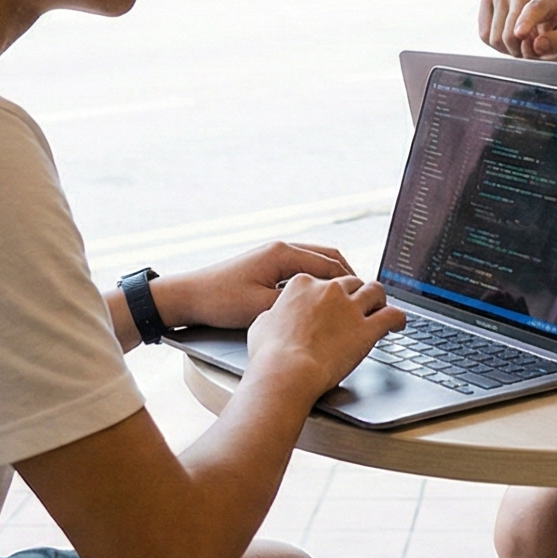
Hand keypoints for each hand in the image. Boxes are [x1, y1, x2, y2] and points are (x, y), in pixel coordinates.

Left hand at [155, 242, 351, 330]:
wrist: (190, 297)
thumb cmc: (221, 300)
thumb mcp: (262, 307)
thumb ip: (295, 305)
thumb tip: (324, 308)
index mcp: (283, 253)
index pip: (330, 265)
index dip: (351, 283)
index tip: (366, 298)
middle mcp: (281, 248)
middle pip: (328, 258)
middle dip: (348, 277)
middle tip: (364, 297)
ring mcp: (274, 255)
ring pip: (316, 262)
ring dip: (333, 279)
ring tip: (348, 299)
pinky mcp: (267, 265)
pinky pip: (302, 269)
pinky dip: (317, 281)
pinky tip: (321, 299)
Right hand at [245, 274, 405, 398]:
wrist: (286, 371)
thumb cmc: (270, 353)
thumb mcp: (262, 324)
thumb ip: (274, 314)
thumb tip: (275, 317)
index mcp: (302, 284)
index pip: (324, 280)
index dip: (332, 293)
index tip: (334, 303)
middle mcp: (329, 290)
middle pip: (351, 282)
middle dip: (356, 293)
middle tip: (359, 306)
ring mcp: (349, 307)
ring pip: (375, 290)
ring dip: (379, 299)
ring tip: (381, 308)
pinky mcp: (367, 328)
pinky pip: (392, 315)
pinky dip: (399, 318)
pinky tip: (398, 324)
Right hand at [479, 0, 556, 59]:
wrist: (543, 21)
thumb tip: (538, 45)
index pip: (535, 8)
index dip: (526, 21)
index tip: (520, 34)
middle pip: (511, 32)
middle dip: (521, 50)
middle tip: (531, 50)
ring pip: (496, 36)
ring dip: (509, 49)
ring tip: (521, 43)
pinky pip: (484, 34)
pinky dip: (496, 44)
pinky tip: (507, 37)